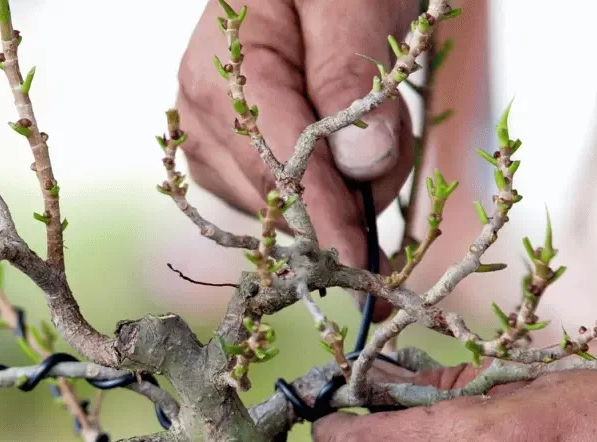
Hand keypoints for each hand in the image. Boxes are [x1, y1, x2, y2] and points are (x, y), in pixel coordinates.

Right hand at [176, 0, 415, 307]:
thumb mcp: (350, 3)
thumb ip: (351, 76)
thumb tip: (360, 162)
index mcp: (223, 79)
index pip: (280, 168)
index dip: (323, 217)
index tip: (357, 262)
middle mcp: (201, 119)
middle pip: (281, 196)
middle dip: (350, 188)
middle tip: (395, 128)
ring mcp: (210, 145)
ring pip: (284, 208)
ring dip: (344, 185)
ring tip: (371, 119)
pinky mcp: (227, 162)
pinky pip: (283, 201)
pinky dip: (327, 186)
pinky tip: (343, 141)